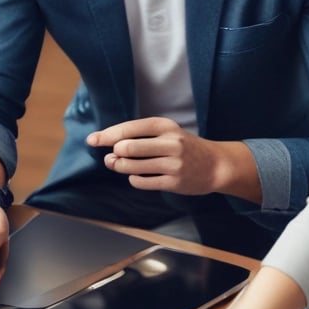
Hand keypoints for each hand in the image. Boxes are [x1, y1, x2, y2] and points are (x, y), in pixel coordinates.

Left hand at [87, 117, 260, 202]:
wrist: (216, 165)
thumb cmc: (183, 147)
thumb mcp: (167, 133)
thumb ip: (139, 137)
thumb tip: (107, 147)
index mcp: (165, 126)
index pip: (129, 128)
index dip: (107, 135)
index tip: (92, 140)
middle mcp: (171, 143)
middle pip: (128, 148)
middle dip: (113, 154)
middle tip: (111, 158)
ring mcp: (173, 164)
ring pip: (132, 166)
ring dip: (120, 167)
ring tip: (119, 166)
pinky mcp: (174, 182)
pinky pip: (142, 182)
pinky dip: (133, 179)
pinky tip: (136, 176)